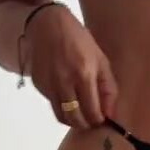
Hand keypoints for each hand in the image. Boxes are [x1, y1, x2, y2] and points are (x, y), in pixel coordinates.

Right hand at [26, 6, 117, 128]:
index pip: (91, 112)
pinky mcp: (38, 85)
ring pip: (61, 116)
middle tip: (91, 120)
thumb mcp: (100, 60)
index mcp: (83, 75)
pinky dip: (61, 106)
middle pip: (75, 119)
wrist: (47, 25)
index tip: (102, 119)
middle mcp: (64, 82)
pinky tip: (67, 94)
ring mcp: (48, 85)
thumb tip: (110, 114)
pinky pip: (52, 104)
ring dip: (72, 120)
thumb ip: (108, 88)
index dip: (98, 120)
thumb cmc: (79, 40)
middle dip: (85, 124)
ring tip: (80, 113)